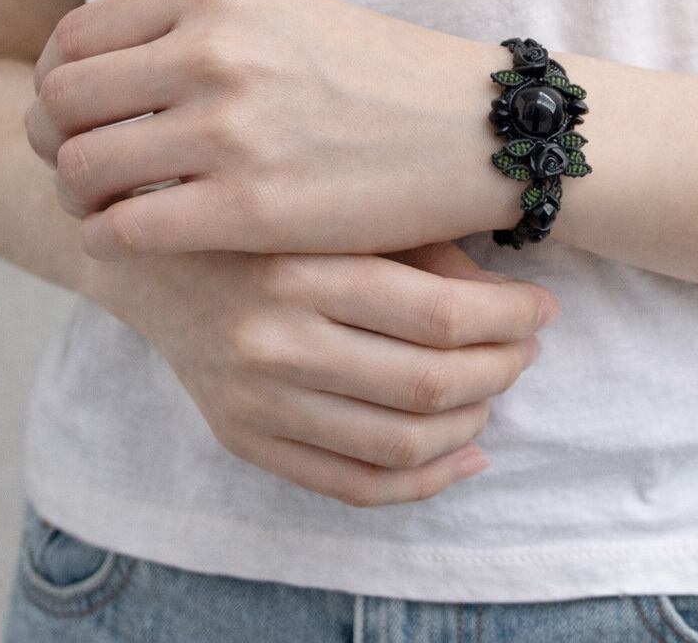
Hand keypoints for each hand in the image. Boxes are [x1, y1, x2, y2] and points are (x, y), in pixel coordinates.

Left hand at [25, 0, 518, 259]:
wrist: (479, 128)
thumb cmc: (390, 76)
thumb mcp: (287, 17)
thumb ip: (202, 31)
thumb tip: (120, 72)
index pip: (76, 41)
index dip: (61, 88)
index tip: (82, 118)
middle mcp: (211, 54)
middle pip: (64, 105)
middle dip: (59, 142)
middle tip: (87, 169)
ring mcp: (229, 132)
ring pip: (82, 169)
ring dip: (83, 196)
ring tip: (116, 208)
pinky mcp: (250, 209)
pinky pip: (124, 229)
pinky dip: (113, 239)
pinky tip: (144, 240)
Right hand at [83, 240, 560, 506]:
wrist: (154, 261)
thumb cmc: (268, 222)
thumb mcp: (343, 210)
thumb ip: (424, 250)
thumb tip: (507, 303)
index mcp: (306, 265)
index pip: (441, 315)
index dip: (511, 318)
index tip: (544, 308)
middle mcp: (276, 339)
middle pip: (429, 383)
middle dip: (503, 368)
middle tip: (527, 348)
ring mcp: (257, 401)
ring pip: (400, 443)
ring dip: (473, 423)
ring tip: (495, 391)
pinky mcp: (244, 441)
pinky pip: (352, 487)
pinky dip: (425, 482)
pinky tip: (466, 455)